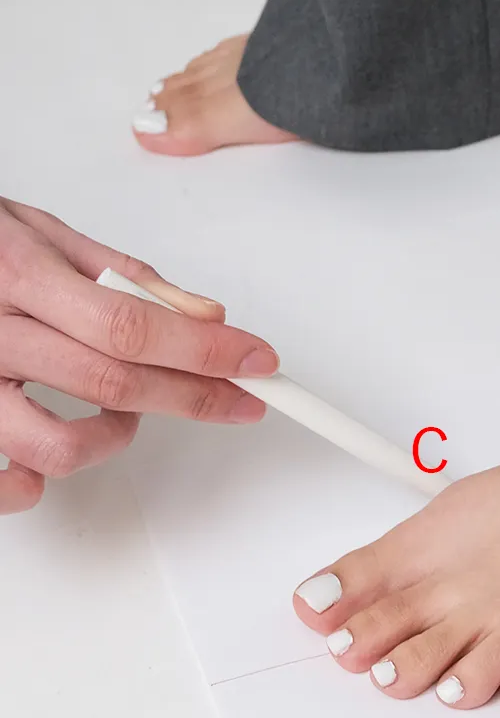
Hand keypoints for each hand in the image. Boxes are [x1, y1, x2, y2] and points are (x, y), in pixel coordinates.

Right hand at [0, 197, 278, 512]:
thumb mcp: (44, 233)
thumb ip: (123, 275)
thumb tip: (202, 314)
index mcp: (19, 278)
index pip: (131, 325)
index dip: (203, 350)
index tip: (257, 361)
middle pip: (112, 382)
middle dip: (194, 396)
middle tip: (241, 398)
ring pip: (55, 446)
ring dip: (114, 438)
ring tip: (126, 417)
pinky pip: (1, 484)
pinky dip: (35, 484)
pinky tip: (53, 455)